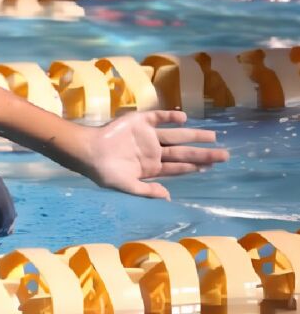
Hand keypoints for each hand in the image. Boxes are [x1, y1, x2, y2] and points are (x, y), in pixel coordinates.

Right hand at [80, 110, 228, 199]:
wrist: (88, 151)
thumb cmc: (104, 171)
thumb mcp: (125, 186)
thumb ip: (146, 190)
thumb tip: (168, 196)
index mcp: (150, 168)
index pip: (177, 167)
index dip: (194, 166)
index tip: (211, 166)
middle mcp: (153, 152)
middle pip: (183, 152)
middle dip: (203, 154)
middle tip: (225, 155)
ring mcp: (147, 136)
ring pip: (176, 135)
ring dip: (194, 136)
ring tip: (214, 137)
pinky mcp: (140, 121)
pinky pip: (159, 118)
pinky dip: (171, 117)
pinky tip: (184, 119)